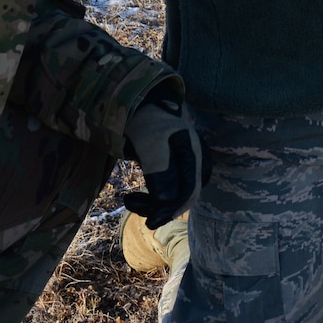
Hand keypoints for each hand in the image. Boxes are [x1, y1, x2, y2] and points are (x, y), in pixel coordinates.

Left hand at [121, 92, 205, 227]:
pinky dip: (150, 198)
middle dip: (158, 207)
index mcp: (194, 155)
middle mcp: (194, 162)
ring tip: (128, 200)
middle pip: (183, 197)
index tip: (149, 221)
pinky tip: (133, 197)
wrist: (140, 100)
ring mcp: (184, 165)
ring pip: (174, 196)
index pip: (189, 191)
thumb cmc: (147, 118)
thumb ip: (161, 171)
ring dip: (151, 204)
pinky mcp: (172, 168)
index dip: (171, 209)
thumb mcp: (151, 143)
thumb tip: (165, 203)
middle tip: (131, 204)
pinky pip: (167, 191)